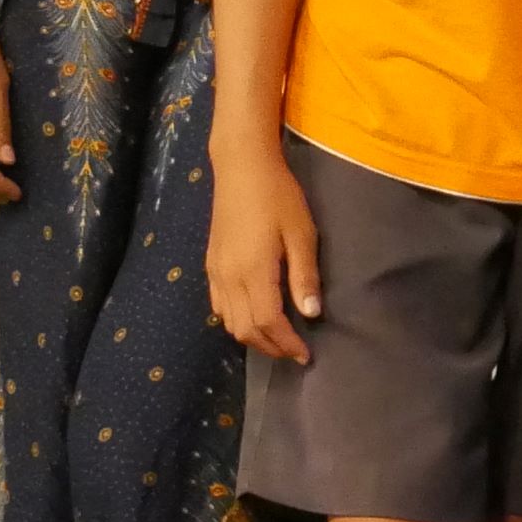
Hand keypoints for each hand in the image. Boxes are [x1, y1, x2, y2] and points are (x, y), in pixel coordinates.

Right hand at [206, 141, 323, 363]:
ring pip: (229, 321)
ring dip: (253, 337)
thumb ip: (304, 276)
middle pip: (245, 330)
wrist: (241, 166)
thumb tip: (310, 313)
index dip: (287, 344)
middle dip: (270, 347)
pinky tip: (253, 316)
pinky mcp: (211, 263)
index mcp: (253, 272)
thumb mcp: (301, 234)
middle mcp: (229, 277)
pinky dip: (235, 321)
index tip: (305, 355)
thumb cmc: (277, 196)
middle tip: (294, 352)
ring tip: (277, 339)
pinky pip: (219, 305)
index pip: (268, 323)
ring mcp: (216, 271)